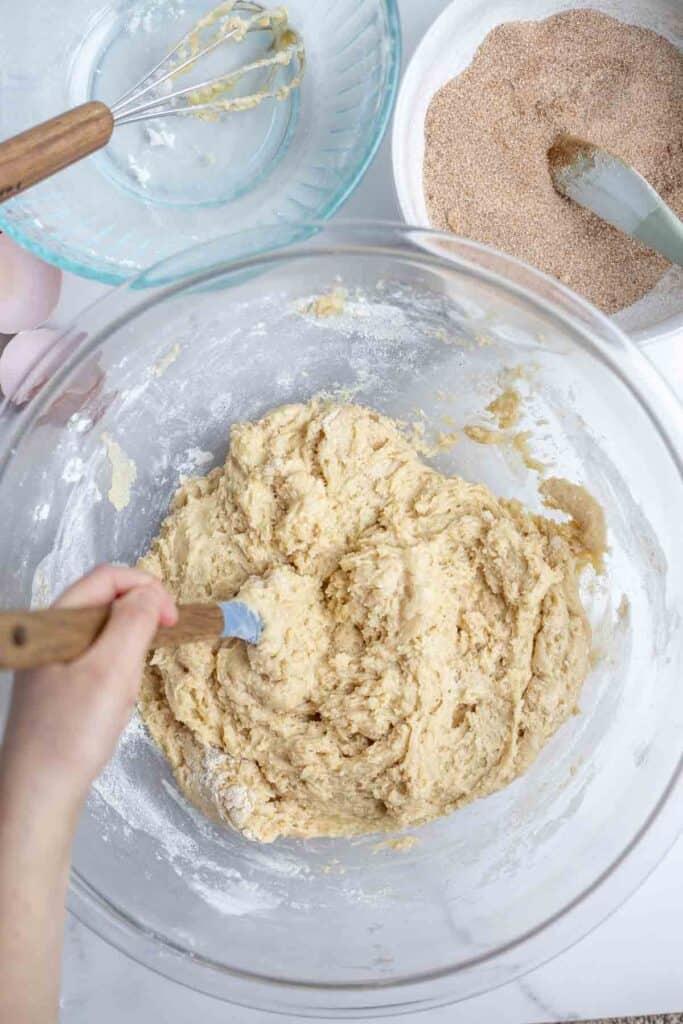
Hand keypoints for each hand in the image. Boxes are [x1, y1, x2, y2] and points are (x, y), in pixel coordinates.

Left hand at [1, 564, 176, 810]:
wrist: (37, 796)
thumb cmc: (73, 733)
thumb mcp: (113, 670)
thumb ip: (134, 621)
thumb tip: (151, 592)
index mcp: (54, 622)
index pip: (106, 577)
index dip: (146, 588)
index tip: (172, 619)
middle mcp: (48, 635)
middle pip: (104, 601)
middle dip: (140, 618)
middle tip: (157, 650)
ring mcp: (49, 663)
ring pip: (102, 632)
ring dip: (129, 647)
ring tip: (131, 685)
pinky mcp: (55, 689)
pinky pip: (94, 660)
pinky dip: (116, 670)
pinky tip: (116, 701)